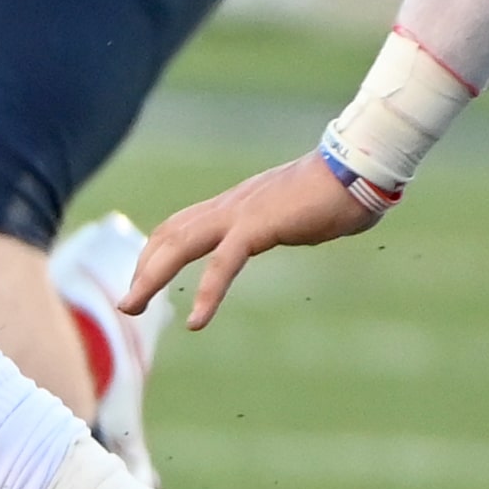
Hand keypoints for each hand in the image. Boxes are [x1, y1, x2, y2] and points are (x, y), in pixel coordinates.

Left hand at [122, 153, 381, 330]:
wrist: (360, 166)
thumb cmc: (341, 191)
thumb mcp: (299, 213)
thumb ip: (288, 224)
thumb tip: (302, 228)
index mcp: (236, 205)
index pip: (180, 225)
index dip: (156, 250)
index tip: (143, 277)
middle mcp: (229, 206)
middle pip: (169, 234)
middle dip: (143, 267)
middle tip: (127, 303)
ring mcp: (240, 214)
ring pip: (179, 245)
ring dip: (150, 277)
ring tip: (131, 308)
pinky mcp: (258, 226)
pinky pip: (223, 263)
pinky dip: (207, 292)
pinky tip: (197, 321)